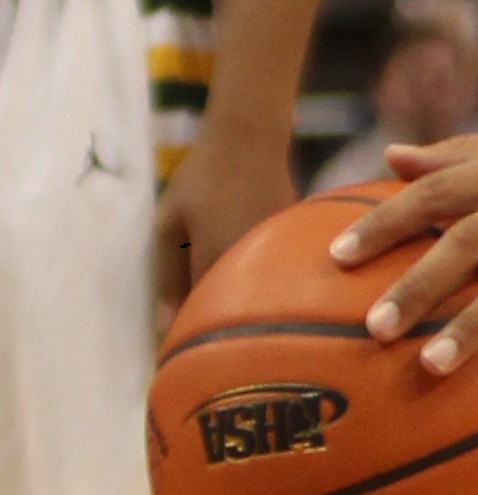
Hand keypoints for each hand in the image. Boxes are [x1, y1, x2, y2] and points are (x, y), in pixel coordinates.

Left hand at [154, 125, 295, 323]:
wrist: (250, 140)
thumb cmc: (201, 179)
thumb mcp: (168, 225)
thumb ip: (167, 277)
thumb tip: (165, 329)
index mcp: (220, 266)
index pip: (205, 321)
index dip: (190, 337)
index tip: (179, 353)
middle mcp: (257, 270)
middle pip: (238, 318)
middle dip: (219, 331)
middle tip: (201, 340)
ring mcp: (280, 262)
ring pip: (260, 302)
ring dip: (243, 311)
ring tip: (228, 317)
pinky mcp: (295, 252)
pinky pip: (274, 284)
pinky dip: (260, 290)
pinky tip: (250, 286)